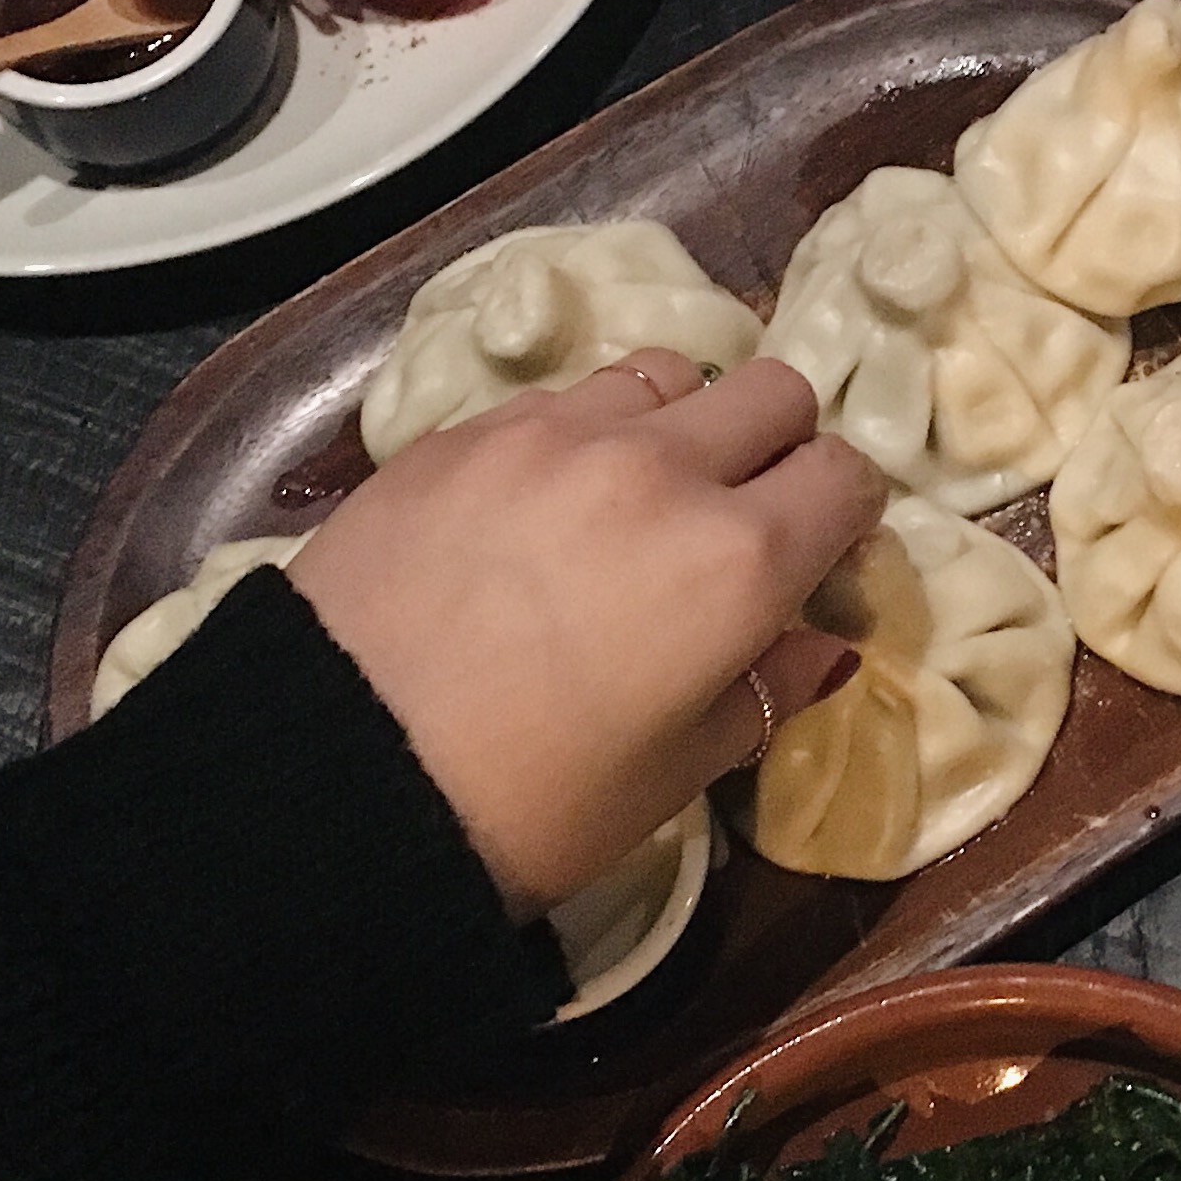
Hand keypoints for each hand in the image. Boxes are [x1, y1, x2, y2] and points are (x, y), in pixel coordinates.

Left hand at [287, 353, 884, 918]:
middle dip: (777, 446)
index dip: (844, 514)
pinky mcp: (465, 431)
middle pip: (772, 390)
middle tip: (737, 515)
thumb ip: (764, 691)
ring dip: (677, 422)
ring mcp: (556, 435)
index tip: (816, 555)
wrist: (332, 778)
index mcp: (738, 560)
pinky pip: (559, 399)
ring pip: (665, 373)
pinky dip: (579, 437)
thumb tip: (821, 645)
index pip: (848, 476)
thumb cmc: (529, 807)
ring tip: (635, 495)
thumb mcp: (676, 773)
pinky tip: (540, 507)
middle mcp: (661, 468)